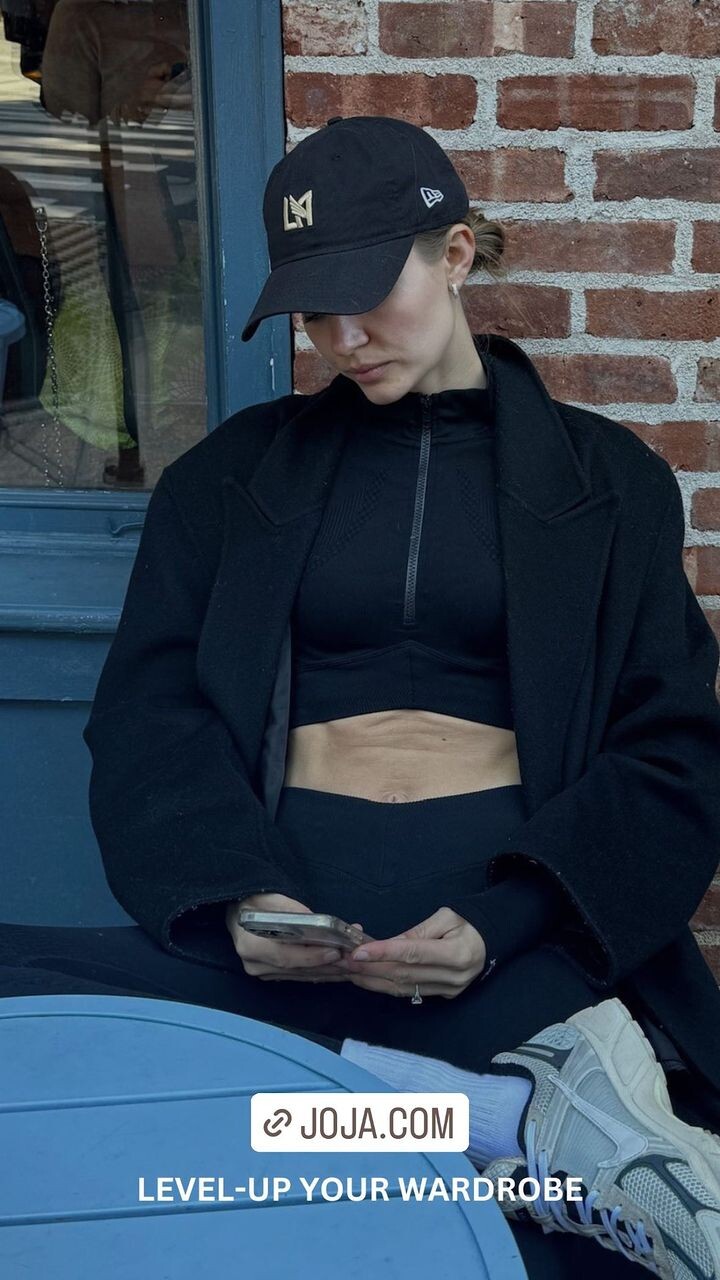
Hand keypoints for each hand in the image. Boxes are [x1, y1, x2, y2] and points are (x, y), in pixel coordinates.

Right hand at [225, 893, 361, 984]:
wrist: (239, 911)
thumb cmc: (255, 901)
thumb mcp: (272, 898)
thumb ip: (292, 910)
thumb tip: (317, 922)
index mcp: (250, 945)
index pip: (285, 956)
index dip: (312, 956)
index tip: (335, 951)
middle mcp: (255, 964)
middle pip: (298, 969)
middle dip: (328, 965)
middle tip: (354, 959)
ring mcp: (263, 972)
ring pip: (302, 975)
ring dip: (329, 970)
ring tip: (353, 962)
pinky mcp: (272, 974)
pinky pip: (300, 975)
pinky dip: (321, 971)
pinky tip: (339, 967)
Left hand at [335, 907, 486, 999]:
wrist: (490, 941)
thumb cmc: (467, 923)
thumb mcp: (446, 917)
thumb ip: (417, 932)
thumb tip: (389, 944)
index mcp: (458, 953)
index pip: (414, 953)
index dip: (384, 953)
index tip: (358, 951)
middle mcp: (454, 977)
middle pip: (404, 975)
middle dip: (371, 968)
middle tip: (344, 960)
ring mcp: (449, 990)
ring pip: (403, 988)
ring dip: (373, 981)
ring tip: (348, 971)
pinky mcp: (443, 997)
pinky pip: (409, 993)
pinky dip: (385, 986)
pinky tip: (368, 980)